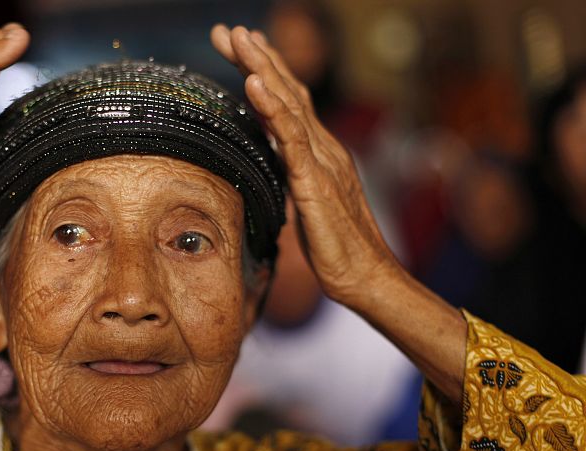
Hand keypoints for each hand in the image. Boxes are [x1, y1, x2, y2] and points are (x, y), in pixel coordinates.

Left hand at [210, 24, 397, 307]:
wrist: (363, 276)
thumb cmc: (335, 246)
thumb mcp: (306, 203)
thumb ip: (292, 175)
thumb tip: (272, 162)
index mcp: (317, 153)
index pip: (288, 103)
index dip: (264, 73)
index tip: (239, 49)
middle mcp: (322, 148)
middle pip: (287, 93)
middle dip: (257, 59)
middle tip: (229, 31)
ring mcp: (321, 161)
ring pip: (289, 105)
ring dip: (263, 68)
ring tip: (240, 39)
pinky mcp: (316, 182)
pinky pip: (292, 138)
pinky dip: (273, 108)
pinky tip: (255, 84)